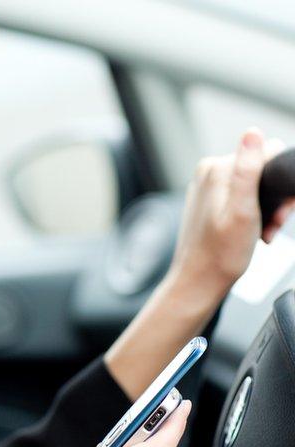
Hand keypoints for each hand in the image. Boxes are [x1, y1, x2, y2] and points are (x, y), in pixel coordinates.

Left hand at [168, 128, 292, 297]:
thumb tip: (253, 132)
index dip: (282, 184)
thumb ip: (248, 170)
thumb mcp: (243, 210)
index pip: (269, 155)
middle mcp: (210, 171)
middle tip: (270, 226)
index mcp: (217, 168)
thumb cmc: (221, 254)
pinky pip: (244, 197)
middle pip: (263, 171)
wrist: (199, 281)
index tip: (278, 212)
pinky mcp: (211, 200)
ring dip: (267, 209)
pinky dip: (254, 214)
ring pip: (257, 185)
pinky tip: (252, 232)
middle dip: (275, 199)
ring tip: (262, 232)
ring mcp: (208, 186)